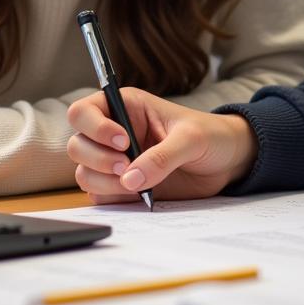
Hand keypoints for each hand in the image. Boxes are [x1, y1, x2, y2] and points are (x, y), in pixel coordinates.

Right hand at [67, 88, 257, 203]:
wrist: (226, 162)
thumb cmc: (210, 136)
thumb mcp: (191, 138)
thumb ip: (162, 156)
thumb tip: (130, 179)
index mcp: (126, 107)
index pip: (83, 111)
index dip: (95, 127)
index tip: (123, 142)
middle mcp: (114, 132)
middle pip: (77, 144)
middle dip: (98, 159)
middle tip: (127, 167)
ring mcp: (115, 161)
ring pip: (84, 172)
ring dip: (104, 181)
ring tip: (136, 183)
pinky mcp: (122, 186)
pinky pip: (99, 195)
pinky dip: (112, 197)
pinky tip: (138, 194)